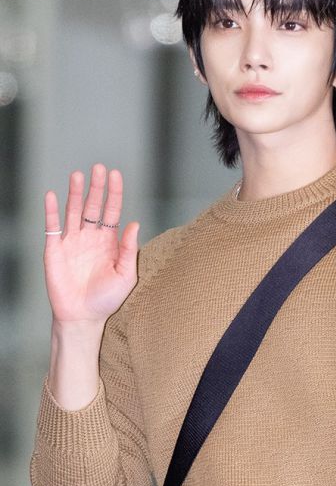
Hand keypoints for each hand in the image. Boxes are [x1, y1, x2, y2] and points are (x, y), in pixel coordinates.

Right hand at [43, 164, 139, 323]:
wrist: (83, 317)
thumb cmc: (107, 299)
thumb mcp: (126, 274)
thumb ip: (130, 249)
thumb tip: (134, 223)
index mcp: (110, 241)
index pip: (112, 210)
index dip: (113, 193)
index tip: (115, 175)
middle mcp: (91, 237)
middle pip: (93, 206)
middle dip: (96, 187)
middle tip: (98, 168)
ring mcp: (72, 242)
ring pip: (73, 211)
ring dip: (75, 193)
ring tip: (78, 174)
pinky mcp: (55, 250)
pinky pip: (52, 227)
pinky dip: (51, 211)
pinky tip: (52, 196)